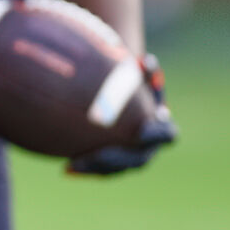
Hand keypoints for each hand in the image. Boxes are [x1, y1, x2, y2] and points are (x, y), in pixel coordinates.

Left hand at [68, 54, 176, 175]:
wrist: (125, 103)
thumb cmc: (131, 82)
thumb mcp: (136, 74)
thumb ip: (144, 71)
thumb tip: (147, 59)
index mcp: (161, 129)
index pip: (165, 135)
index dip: (156, 134)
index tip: (141, 130)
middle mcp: (148, 148)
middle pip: (137, 160)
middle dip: (117, 158)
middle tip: (98, 154)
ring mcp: (131, 159)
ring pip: (116, 169)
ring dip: (96, 168)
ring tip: (71, 165)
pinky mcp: (114, 165)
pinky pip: (100, 170)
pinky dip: (84, 168)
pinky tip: (64, 169)